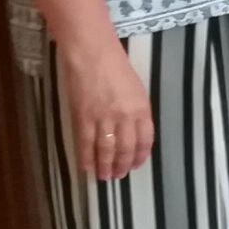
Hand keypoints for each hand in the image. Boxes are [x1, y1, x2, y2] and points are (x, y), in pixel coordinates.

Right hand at [62, 38, 152, 181]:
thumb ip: (136, 110)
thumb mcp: (136, 89)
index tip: (136, 165)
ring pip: (106, 151)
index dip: (140, 156)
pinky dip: (87, 159)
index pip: (145, 140)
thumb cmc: (114, 65)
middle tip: (118, 176)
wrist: (91, 52)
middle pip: (126, 149)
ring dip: (105, 167)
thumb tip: (132, 132)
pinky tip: (87, 167)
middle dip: (122, 166)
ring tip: (104, 177)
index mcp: (142, 108)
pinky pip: (86, 144)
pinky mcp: (83, 118)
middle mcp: (126, 116)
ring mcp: (104, 118)